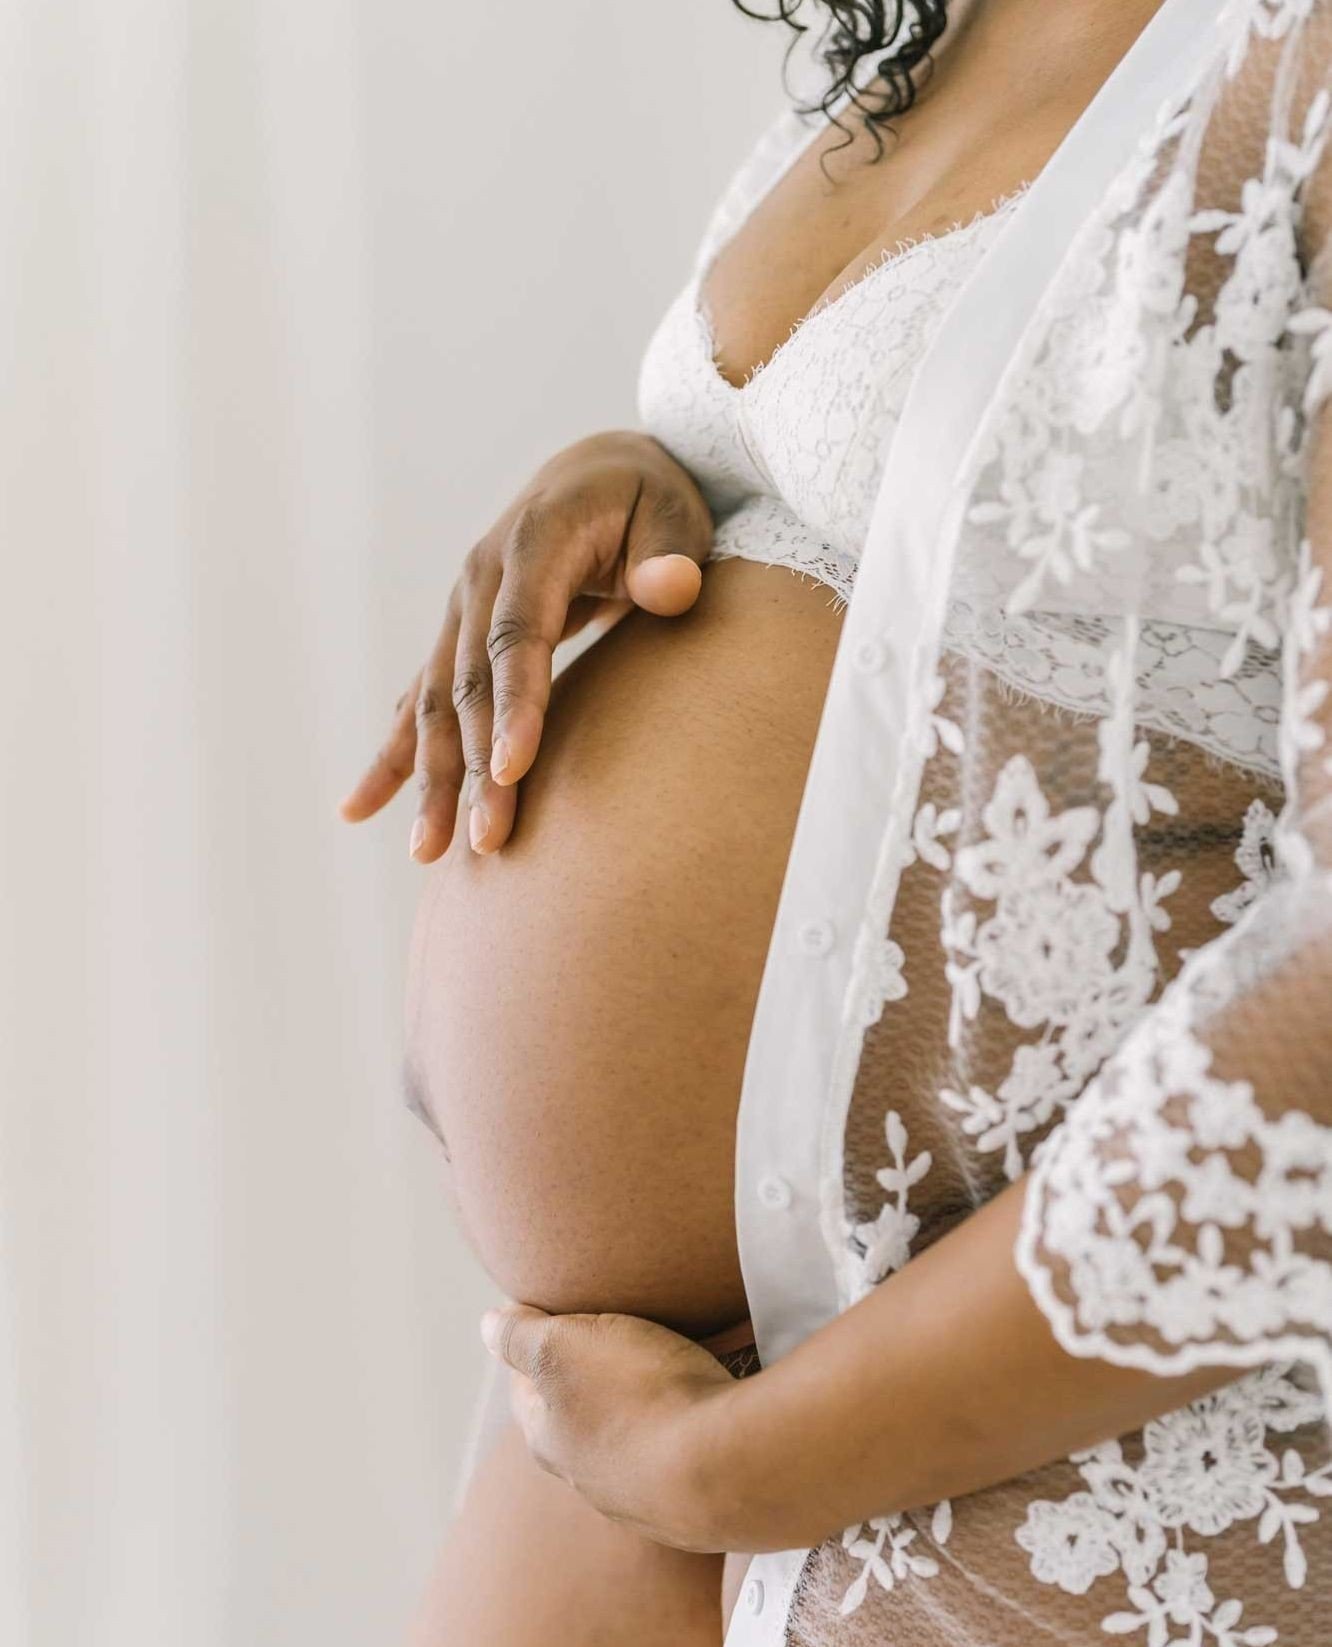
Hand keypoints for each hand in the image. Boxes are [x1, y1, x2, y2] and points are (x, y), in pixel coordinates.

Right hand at [338, 430, 712, 859]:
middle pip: (469, 684)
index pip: (517, 635)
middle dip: (473, 765)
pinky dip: (391, 757)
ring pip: (434, 703)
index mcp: (533, 543)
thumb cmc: (651, 499)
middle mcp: (481, 578)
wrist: (603, 473)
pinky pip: (417, 701)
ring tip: (429, 852)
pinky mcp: (458, 637)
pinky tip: (359, 809)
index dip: (515, 703)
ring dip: (430, 778)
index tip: (514, 768)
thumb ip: (672, 553)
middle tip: (490, 841)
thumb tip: (671, 587)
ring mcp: (461, 609)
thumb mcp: (676, 512)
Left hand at [480, 1304, 739, 1551]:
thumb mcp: (564, 1345)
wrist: (724, 1467)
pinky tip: (696, 1414)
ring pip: (626, 1445)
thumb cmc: (638, 1396)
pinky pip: (676, 1460)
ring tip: (661, 1370)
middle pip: (577, 1418)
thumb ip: (520, 1334)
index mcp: (549, 1439)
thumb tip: (487, 1324)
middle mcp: (587, 1479)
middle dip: (588, 1380)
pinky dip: (679, 1433)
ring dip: (637, 1411)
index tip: (552, 1313)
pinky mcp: (690, 1506)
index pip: (526, 1386)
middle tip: (611, 1338)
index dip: (534, 1344)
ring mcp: (640, 1500)